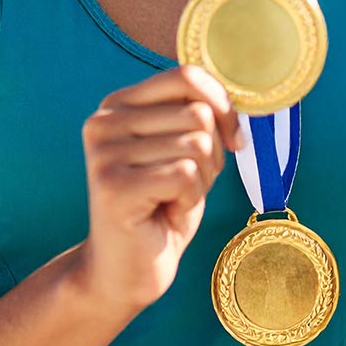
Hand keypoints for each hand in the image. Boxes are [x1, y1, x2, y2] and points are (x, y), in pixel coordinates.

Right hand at [74, 64, 243, 314]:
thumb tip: (240, 97)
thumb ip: (199, 113)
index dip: (223, 105)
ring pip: (196, 144)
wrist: (127, 270)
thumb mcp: (184, 148)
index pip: (187, 76)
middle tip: (186, 185)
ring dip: (201, 180)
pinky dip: (190, 199)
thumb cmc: (163, 205)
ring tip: (173, 199)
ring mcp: (104, 153)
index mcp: (119, 103)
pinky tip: (167, 213)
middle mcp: (104, 121)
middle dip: (212, 154)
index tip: (232, 138)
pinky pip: (185, 175)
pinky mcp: (113, 186)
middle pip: (198, 114)